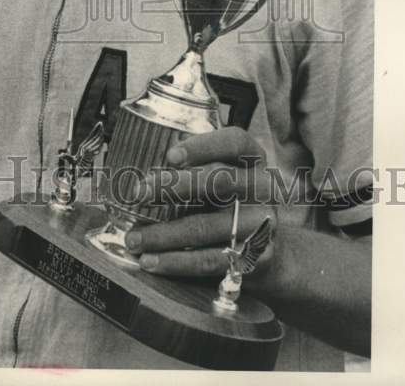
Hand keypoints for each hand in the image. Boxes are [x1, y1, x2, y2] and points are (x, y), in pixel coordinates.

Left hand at [126, 127, 276, 278]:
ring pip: (208, 226)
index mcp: (253, 158)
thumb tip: (143, 172)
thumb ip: (194, 169)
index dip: (202, 146)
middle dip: (173, 186)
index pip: (234, 142)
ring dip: (165, 234)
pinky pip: (211, 260)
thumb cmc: (231, 201)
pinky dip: (177, 262)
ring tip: (134, 239)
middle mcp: (262, 188)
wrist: (271, 248)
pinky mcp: (257, 258)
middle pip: (220, 181)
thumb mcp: (222, 176)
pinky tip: (152, 261)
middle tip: (138, 193)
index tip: (170, 155)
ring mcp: (262, 224)